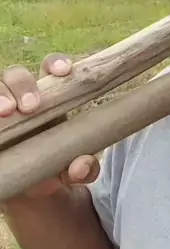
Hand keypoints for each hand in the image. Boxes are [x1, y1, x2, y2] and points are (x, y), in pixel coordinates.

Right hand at [0, 54, 99, 199]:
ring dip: (0, 94)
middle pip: (17, 74)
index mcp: (49, 97)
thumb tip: (83, 165)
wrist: (25, 184)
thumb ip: (82, 169)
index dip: (56, 63)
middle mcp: (19, 95)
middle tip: (30, 107)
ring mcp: (1, 104)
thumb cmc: (49, 166)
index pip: (51, 68)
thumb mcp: (68, 172)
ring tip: (5, 112)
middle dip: (23, 84)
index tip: (64, 71)